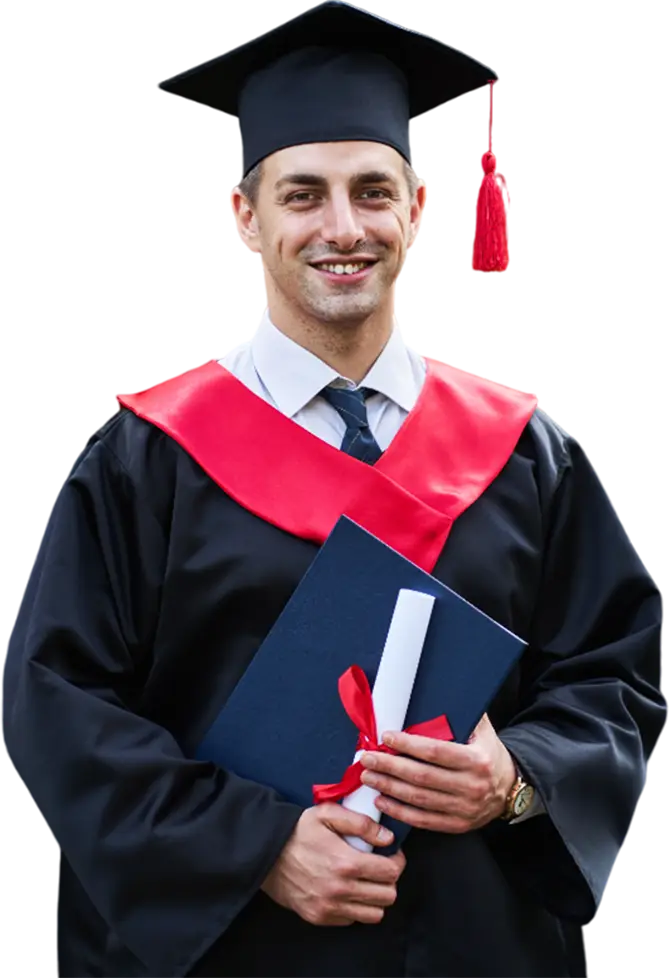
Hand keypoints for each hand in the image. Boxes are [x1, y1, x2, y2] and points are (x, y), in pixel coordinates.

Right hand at [261, 803, 405, 926]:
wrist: (266, 854)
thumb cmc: (299, 831)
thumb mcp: (327, 814)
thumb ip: (361, 823)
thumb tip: (388, 838)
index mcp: (346, 862)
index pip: (391, 872)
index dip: (397, 861)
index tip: (391, 854)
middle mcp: (340, 890)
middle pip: (388, 896)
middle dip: (389, 880)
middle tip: (380, 867)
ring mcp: (330, 907)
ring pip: (374, 914)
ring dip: (376, 898)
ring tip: (367, 881)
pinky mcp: (320, 918)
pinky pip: (352, 920)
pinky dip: (356, 907)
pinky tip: (348, 890)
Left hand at [359, 713, 516, 834]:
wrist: (511, 789)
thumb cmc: (489, 754)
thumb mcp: (483, 731)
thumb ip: (462, 715)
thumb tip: (438, 692)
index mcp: (476, 760)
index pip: (436, 751)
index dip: (408, 745)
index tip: (386, 737)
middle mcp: (471, 786)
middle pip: (422, 776)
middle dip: (390, 766)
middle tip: (368, 757)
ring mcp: (464, 809)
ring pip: (419, 799)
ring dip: (389, 788)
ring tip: (369, 776)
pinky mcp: (457, 825)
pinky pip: (423, 821)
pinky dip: (400, 812)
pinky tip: (382, 801)